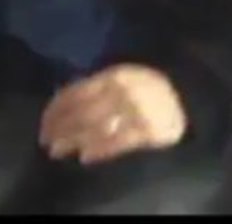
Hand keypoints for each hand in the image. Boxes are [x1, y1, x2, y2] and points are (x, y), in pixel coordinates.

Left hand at [39, 64, 187, 164]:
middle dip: (61, 127)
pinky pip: (120, 142)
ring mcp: (135, 111)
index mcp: (111, 76)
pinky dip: (100, 149)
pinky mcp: (149, 130)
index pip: (76, 93)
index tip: (44, 123)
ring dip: (74, 140)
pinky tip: (85, 156)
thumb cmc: (147, 83)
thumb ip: (95, 85)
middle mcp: (120, 91)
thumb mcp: (120, 74)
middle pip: (82, 111)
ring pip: (96, 127)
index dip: (57, 109)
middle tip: (46, 141)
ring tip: (58, 150)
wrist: (187, 92)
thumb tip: (62, 99)